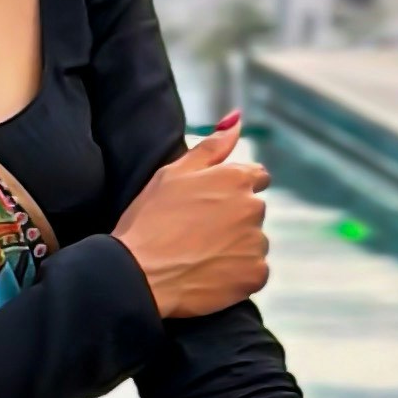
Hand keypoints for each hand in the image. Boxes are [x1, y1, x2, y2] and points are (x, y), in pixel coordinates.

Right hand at [114, 115, 268, 319]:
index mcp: (235, 178)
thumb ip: (211, 147)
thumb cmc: (149, 221)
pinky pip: (254, 272)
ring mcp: (256, 243)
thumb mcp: (172, 174)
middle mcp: (253, 208)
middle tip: (196, 233)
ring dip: (235, 248)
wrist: (140, 277)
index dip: (234, 189)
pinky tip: (209, 275)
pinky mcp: (255, 275)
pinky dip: (237, 274)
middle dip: (233, 219)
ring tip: (199, 256)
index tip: (211, 204)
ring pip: (253, 242)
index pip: (257, 176)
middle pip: (253, 211)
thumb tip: (236, 119)